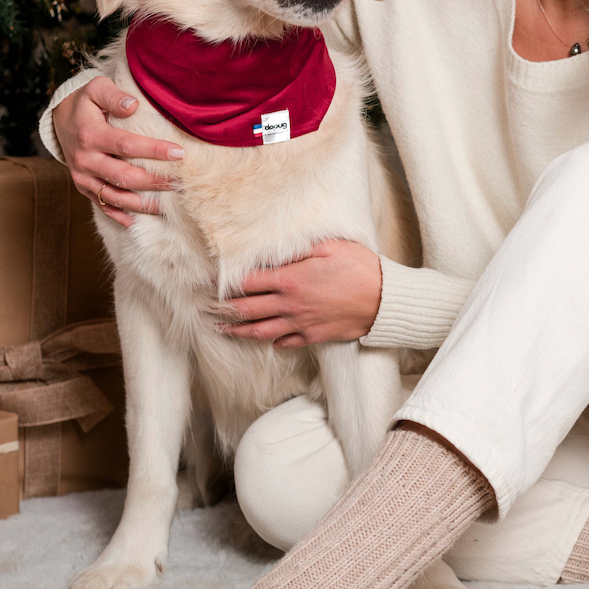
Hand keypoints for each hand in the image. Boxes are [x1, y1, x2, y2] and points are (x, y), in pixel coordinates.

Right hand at [52, 76, 184, 227]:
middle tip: (180, 182)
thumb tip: (133, 106)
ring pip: (115, 196)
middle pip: (124, 176)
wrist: (62, 121)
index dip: (154, 150)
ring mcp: (83, 177)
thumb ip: (114, 96)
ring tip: (168, 203)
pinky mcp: (83, 187)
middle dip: (154, 181)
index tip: (179, 153)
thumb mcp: (96, 89)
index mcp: (90, 135)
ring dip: (142, 203)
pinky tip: (138, 220)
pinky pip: (103, 205)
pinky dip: (120, 215)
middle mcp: (85, 160)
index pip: (127, 145)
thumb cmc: (87, 103)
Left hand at [220, 240, 381, 348]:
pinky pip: (285, 342)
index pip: (249, 281)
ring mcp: (300, 323)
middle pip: (247, 308)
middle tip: (206, 308)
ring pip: (260, 330)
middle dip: (223, 309)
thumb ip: (299, 248)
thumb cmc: (360, 268)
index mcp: (291, 279)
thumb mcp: (329, 247)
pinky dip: (272, 341)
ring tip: (222, 330)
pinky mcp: (313, 336)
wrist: (383, 301)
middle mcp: (290, 303)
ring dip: (238, 331)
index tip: (210, 281)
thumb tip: (276, 249)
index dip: (227, 281)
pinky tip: (266, 340)